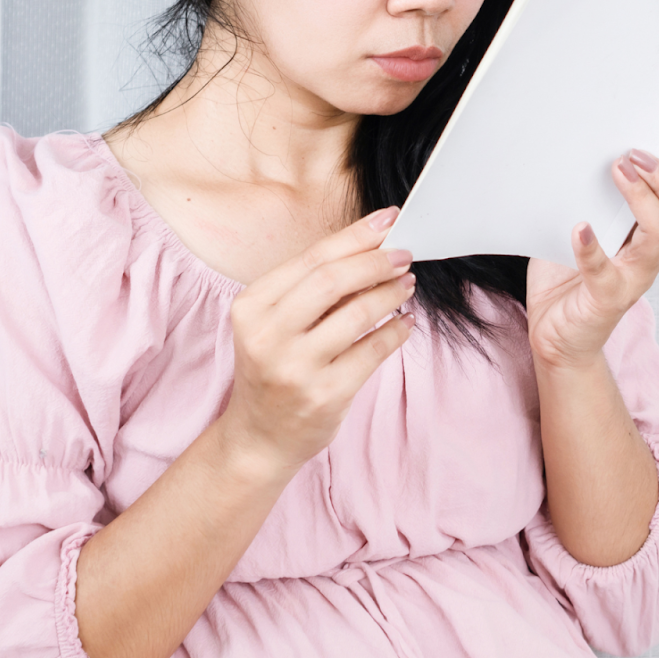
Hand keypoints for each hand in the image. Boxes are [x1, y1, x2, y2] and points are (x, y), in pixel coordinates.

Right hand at [220, 206, 415, 478]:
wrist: (259, 437)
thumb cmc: (274, 368)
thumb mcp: (274, 324)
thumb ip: (311, 289)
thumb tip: (372, 247)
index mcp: (251, 307)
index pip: (311, 258)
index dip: (355, 236)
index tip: (389, 220)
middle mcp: (267, 336)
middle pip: (332, 280)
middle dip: (376, 261)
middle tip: (404, 254)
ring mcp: (295, 368)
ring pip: (358, 313)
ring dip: (391, 293)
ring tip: (407, 284)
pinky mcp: (325, 395)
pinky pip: (373, 351)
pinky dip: (396, 331)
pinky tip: (406, 323)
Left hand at [527, 149, 658, 369]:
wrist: (554, 337)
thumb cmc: (567, 281)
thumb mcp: (580, 233)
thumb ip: (585, 204)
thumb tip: (576, 161)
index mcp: (647, 241)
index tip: (641, 147)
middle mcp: (648, 260)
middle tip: (631, 156)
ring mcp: (632, 281)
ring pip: (656, 239)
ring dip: (640, 201)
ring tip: (616, 173)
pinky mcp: (606, 300)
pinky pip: (604, 271)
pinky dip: (592, 248)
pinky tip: (580, 227)